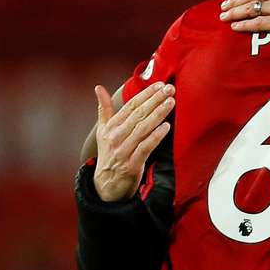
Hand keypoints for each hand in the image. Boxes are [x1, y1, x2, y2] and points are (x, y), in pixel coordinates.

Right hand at [93, 82, 174, 201]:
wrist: (106, 184)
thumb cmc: (109, 153)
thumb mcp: (103, 130)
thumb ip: (104, 108)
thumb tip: (98, 87)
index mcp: (111, 126)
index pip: (130, 106)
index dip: (146, 94)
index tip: (159, 85)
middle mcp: (116, 137)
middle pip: (138, 114)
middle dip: (155, 100)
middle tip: (170, 89)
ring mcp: (123, 151)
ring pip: (143, 129)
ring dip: (158, 114)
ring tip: (171, 103)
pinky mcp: (132, 164)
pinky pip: (145, 147)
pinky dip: (156, 136)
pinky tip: (166, 127)